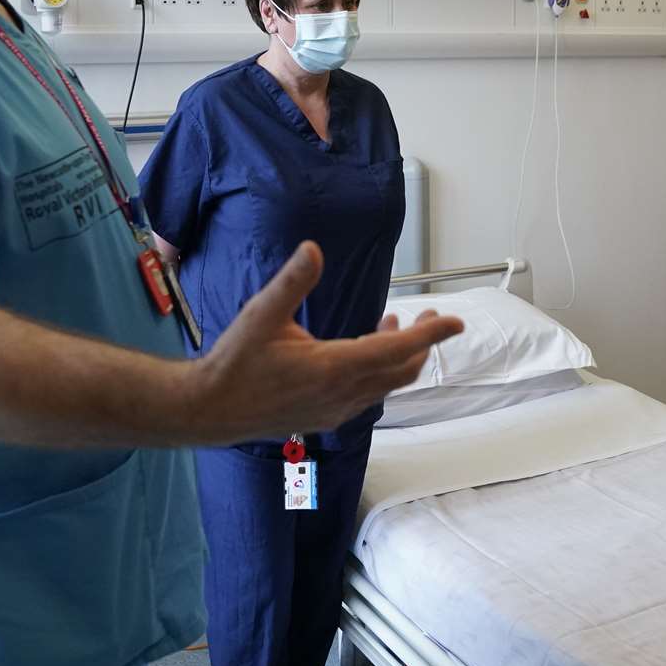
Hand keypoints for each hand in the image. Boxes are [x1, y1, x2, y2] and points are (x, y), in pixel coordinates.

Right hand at [192, 241, 462, 440]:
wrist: (210, 410)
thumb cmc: (235, 361)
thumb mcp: (262, 314)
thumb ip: (292, 281)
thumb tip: (314, 248)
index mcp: (334, 367)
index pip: (397, 349)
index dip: (430, 335)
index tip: (456, 322)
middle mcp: (343, 394)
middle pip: (402, 370)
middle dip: (422, 343)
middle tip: (430, 317)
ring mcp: (337, 410)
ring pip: (387, 384)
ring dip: (400, 356)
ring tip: (394, 321)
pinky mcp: (328, 417)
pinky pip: (369, 394)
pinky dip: (380, 371)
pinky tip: (364, 351)